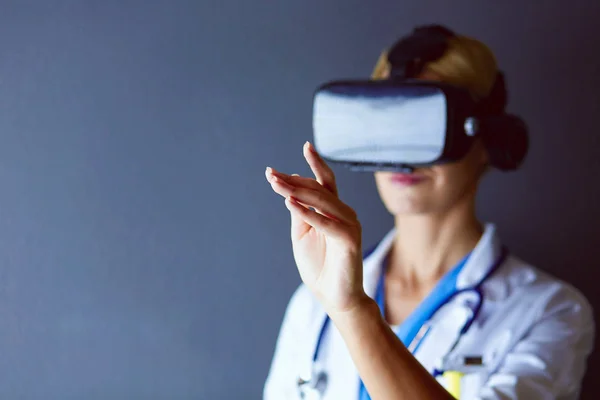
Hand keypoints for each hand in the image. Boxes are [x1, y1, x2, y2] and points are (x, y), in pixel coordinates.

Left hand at [265, 142, 367, 314]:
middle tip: (271, 174)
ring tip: (276, 184)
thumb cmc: (319, 266)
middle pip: (318, 189)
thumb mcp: (302, 234)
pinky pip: (326, 223)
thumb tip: (291, 190)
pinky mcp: (350, 240)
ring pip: (322, 201)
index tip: (272, 170)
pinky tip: (290, 203)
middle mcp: (344, 213)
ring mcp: (350, 225)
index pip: (320, 183)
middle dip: (292, 181)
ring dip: (297, 191)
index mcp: (334, 210)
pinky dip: (308, 213)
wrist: (334, 296)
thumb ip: (300, 212)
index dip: (297, 175)